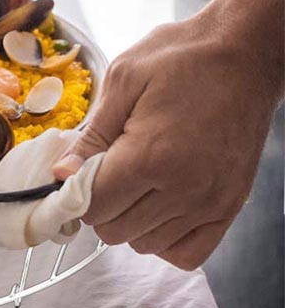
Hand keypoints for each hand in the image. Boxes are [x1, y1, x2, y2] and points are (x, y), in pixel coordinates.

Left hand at [52, 11, 278, 269]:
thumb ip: (91, 135)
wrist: (245, 54)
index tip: (76, 171)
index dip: (74, 190)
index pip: (93, 205)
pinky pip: (185, 253)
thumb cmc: (181, 59)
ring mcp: (210, 203)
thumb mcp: (123, 81)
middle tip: (104, 172)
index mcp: (151, 156)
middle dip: (98, 204)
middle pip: (113, 230)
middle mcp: (184, 189)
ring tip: (134, 183)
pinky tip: (156, 206)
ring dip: (128, 221)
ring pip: (144, 244)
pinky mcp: (230, 208)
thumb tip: (61, 174)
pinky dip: (163, 238)